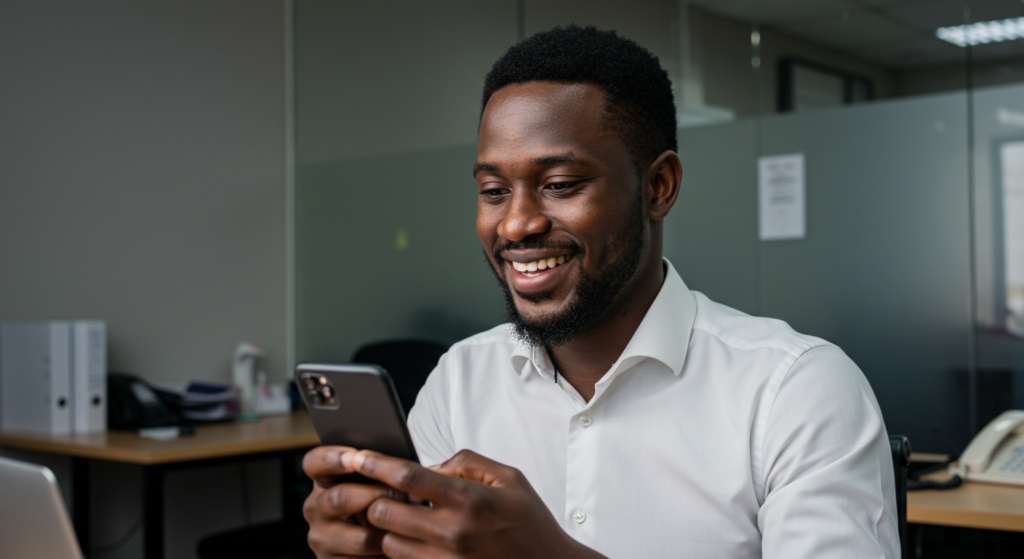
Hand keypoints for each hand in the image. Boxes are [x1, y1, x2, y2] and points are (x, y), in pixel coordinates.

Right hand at [302, 445, 402, 556]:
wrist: (390, 544)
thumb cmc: (386, 504)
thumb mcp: (381, 482)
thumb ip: (387, 470)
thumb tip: (415, 464)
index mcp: (325, 480)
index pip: (315, 462)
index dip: (332, 458)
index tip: (355, 457)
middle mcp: (317, 507)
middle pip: (340, 498)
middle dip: (379, 495)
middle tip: (408, 493)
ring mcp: (321, 538)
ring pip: (360, 537)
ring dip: (390, 531)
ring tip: (412, 524)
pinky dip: (387, 553)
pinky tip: (400, 544)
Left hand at [352, 448, 607, 558]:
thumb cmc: (531, 523)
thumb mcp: (510, 478)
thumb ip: (468, 462)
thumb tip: (431, 466)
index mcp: (469, 500)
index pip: (408, 478)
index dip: (377, 464)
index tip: (359, 456)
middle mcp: (453, 533)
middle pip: (385, 513)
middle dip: (380, 500)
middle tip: (389, 494)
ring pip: (389, 544)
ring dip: (390, 530)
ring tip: (409, 521)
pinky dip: (404, 551)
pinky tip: (419, 540)